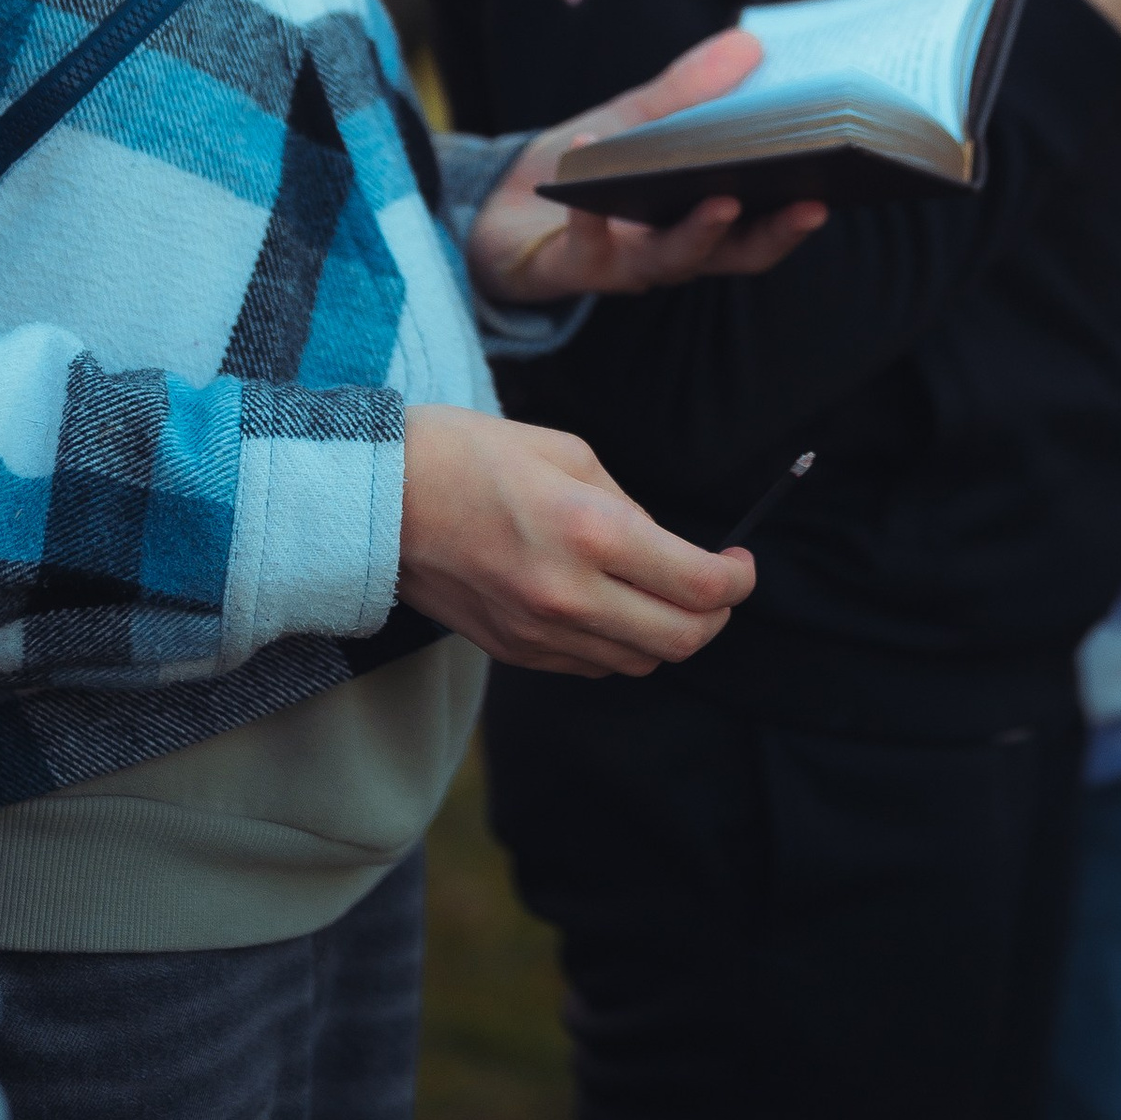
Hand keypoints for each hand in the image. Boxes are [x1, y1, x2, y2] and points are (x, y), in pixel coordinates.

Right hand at [398, 409, 752, 676]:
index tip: (740, 564)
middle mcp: (571, 595)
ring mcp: (540, 633)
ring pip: (640, 662)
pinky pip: (593, 665)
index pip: (699, 586)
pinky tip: (608, 605)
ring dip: (665, 632)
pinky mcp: (514, 652)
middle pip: (681, 640)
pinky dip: (618, 644)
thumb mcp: (567, 454)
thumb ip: (627, 508)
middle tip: (714, 585)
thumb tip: (665, 550)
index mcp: (591, 533)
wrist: (380, 500)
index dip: (738, 579)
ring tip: (659, 592)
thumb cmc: (471, 456)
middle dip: (714, 616)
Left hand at [468, 32, 827, 304]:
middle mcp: (667, 252)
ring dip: (699, 230)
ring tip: (721, 193)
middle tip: (808, 204)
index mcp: (695, 219)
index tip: (835, 188)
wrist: (493, 209)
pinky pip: (584, 244)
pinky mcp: (568, 267)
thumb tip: (748, 42)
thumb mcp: (632, 120)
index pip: (760, 227)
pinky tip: (587, 151)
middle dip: (772, 232)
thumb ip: (687, 91)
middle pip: (732, 254)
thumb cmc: (577, 171)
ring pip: (670, 262)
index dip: (797, 217)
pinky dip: (589, 205)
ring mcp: (620, 265)